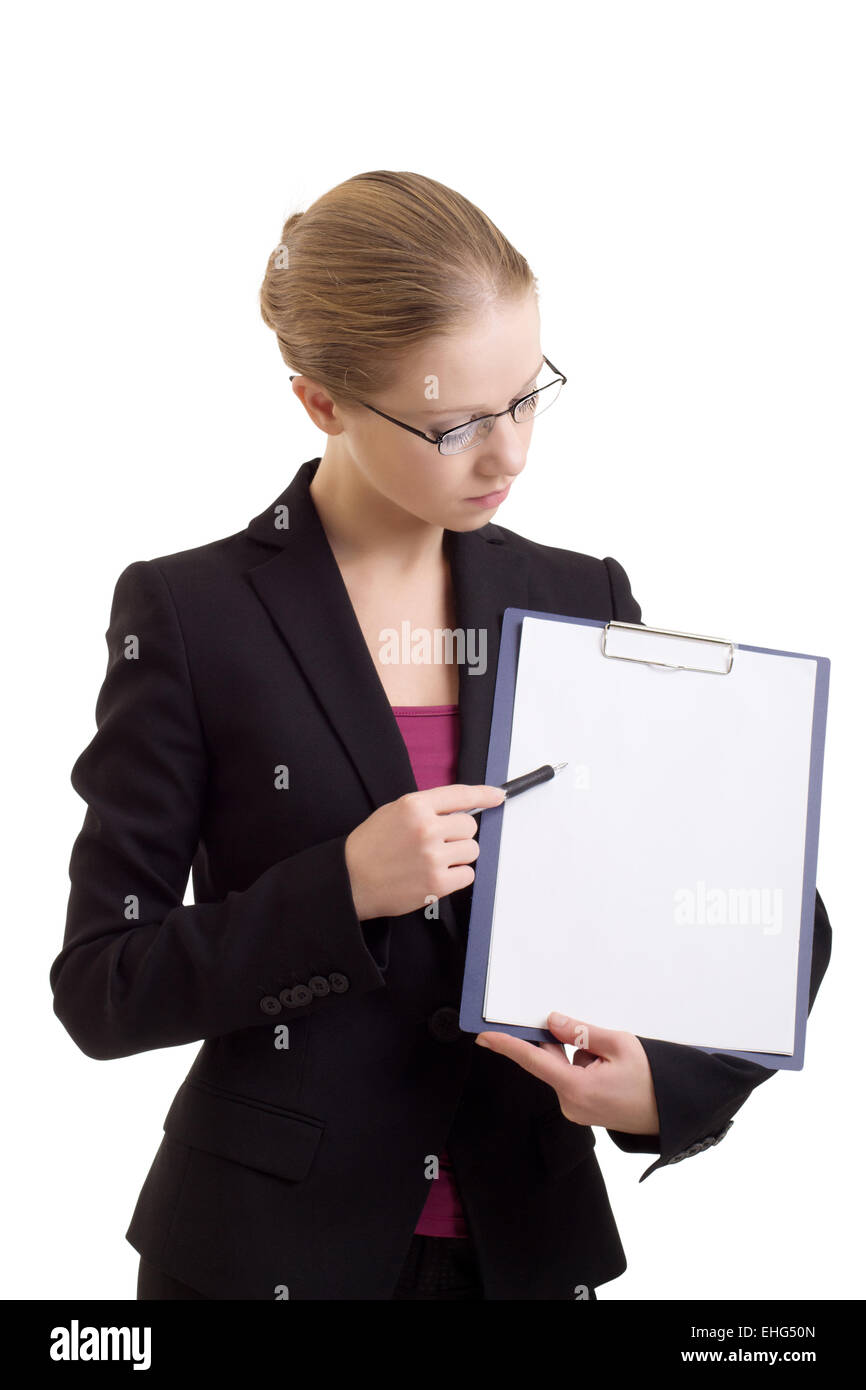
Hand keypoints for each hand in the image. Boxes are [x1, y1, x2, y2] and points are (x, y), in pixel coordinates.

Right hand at [344, 783, 504, 920]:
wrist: (350, 880)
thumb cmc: (370, 847)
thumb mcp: (393, 813)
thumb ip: (426, 808)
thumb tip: (459, 810)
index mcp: (414, 806)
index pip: (460, 795)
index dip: (483, 795)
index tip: (497, 797)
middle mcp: (426, 828)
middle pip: (469, 827)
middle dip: (458, 835)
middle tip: (438, 844)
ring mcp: (433, 856)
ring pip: (472, 850)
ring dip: (459, 856)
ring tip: (434, 861)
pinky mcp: (438, 883)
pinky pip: (468, 875)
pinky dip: (456, 876)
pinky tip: (436, 875)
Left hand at [475, 1011, 659, 1135]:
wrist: (673, 1112)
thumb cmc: (652, 1080)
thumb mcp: (619, 1045)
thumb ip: (582, 1032)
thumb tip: (552, 1022)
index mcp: (577, 1088)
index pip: (533, 1061)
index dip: (507, 1046)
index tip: (485, 1036)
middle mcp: (571, 1104)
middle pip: (550, 1062)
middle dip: (562, 1043)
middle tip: (585, 1034)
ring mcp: (577, 1111)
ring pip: (564, 1070)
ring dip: (578, 1057)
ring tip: (611, 1059)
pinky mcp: (583, 1111)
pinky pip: (573, 1081)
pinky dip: (583, 1068)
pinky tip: (609, 1068)